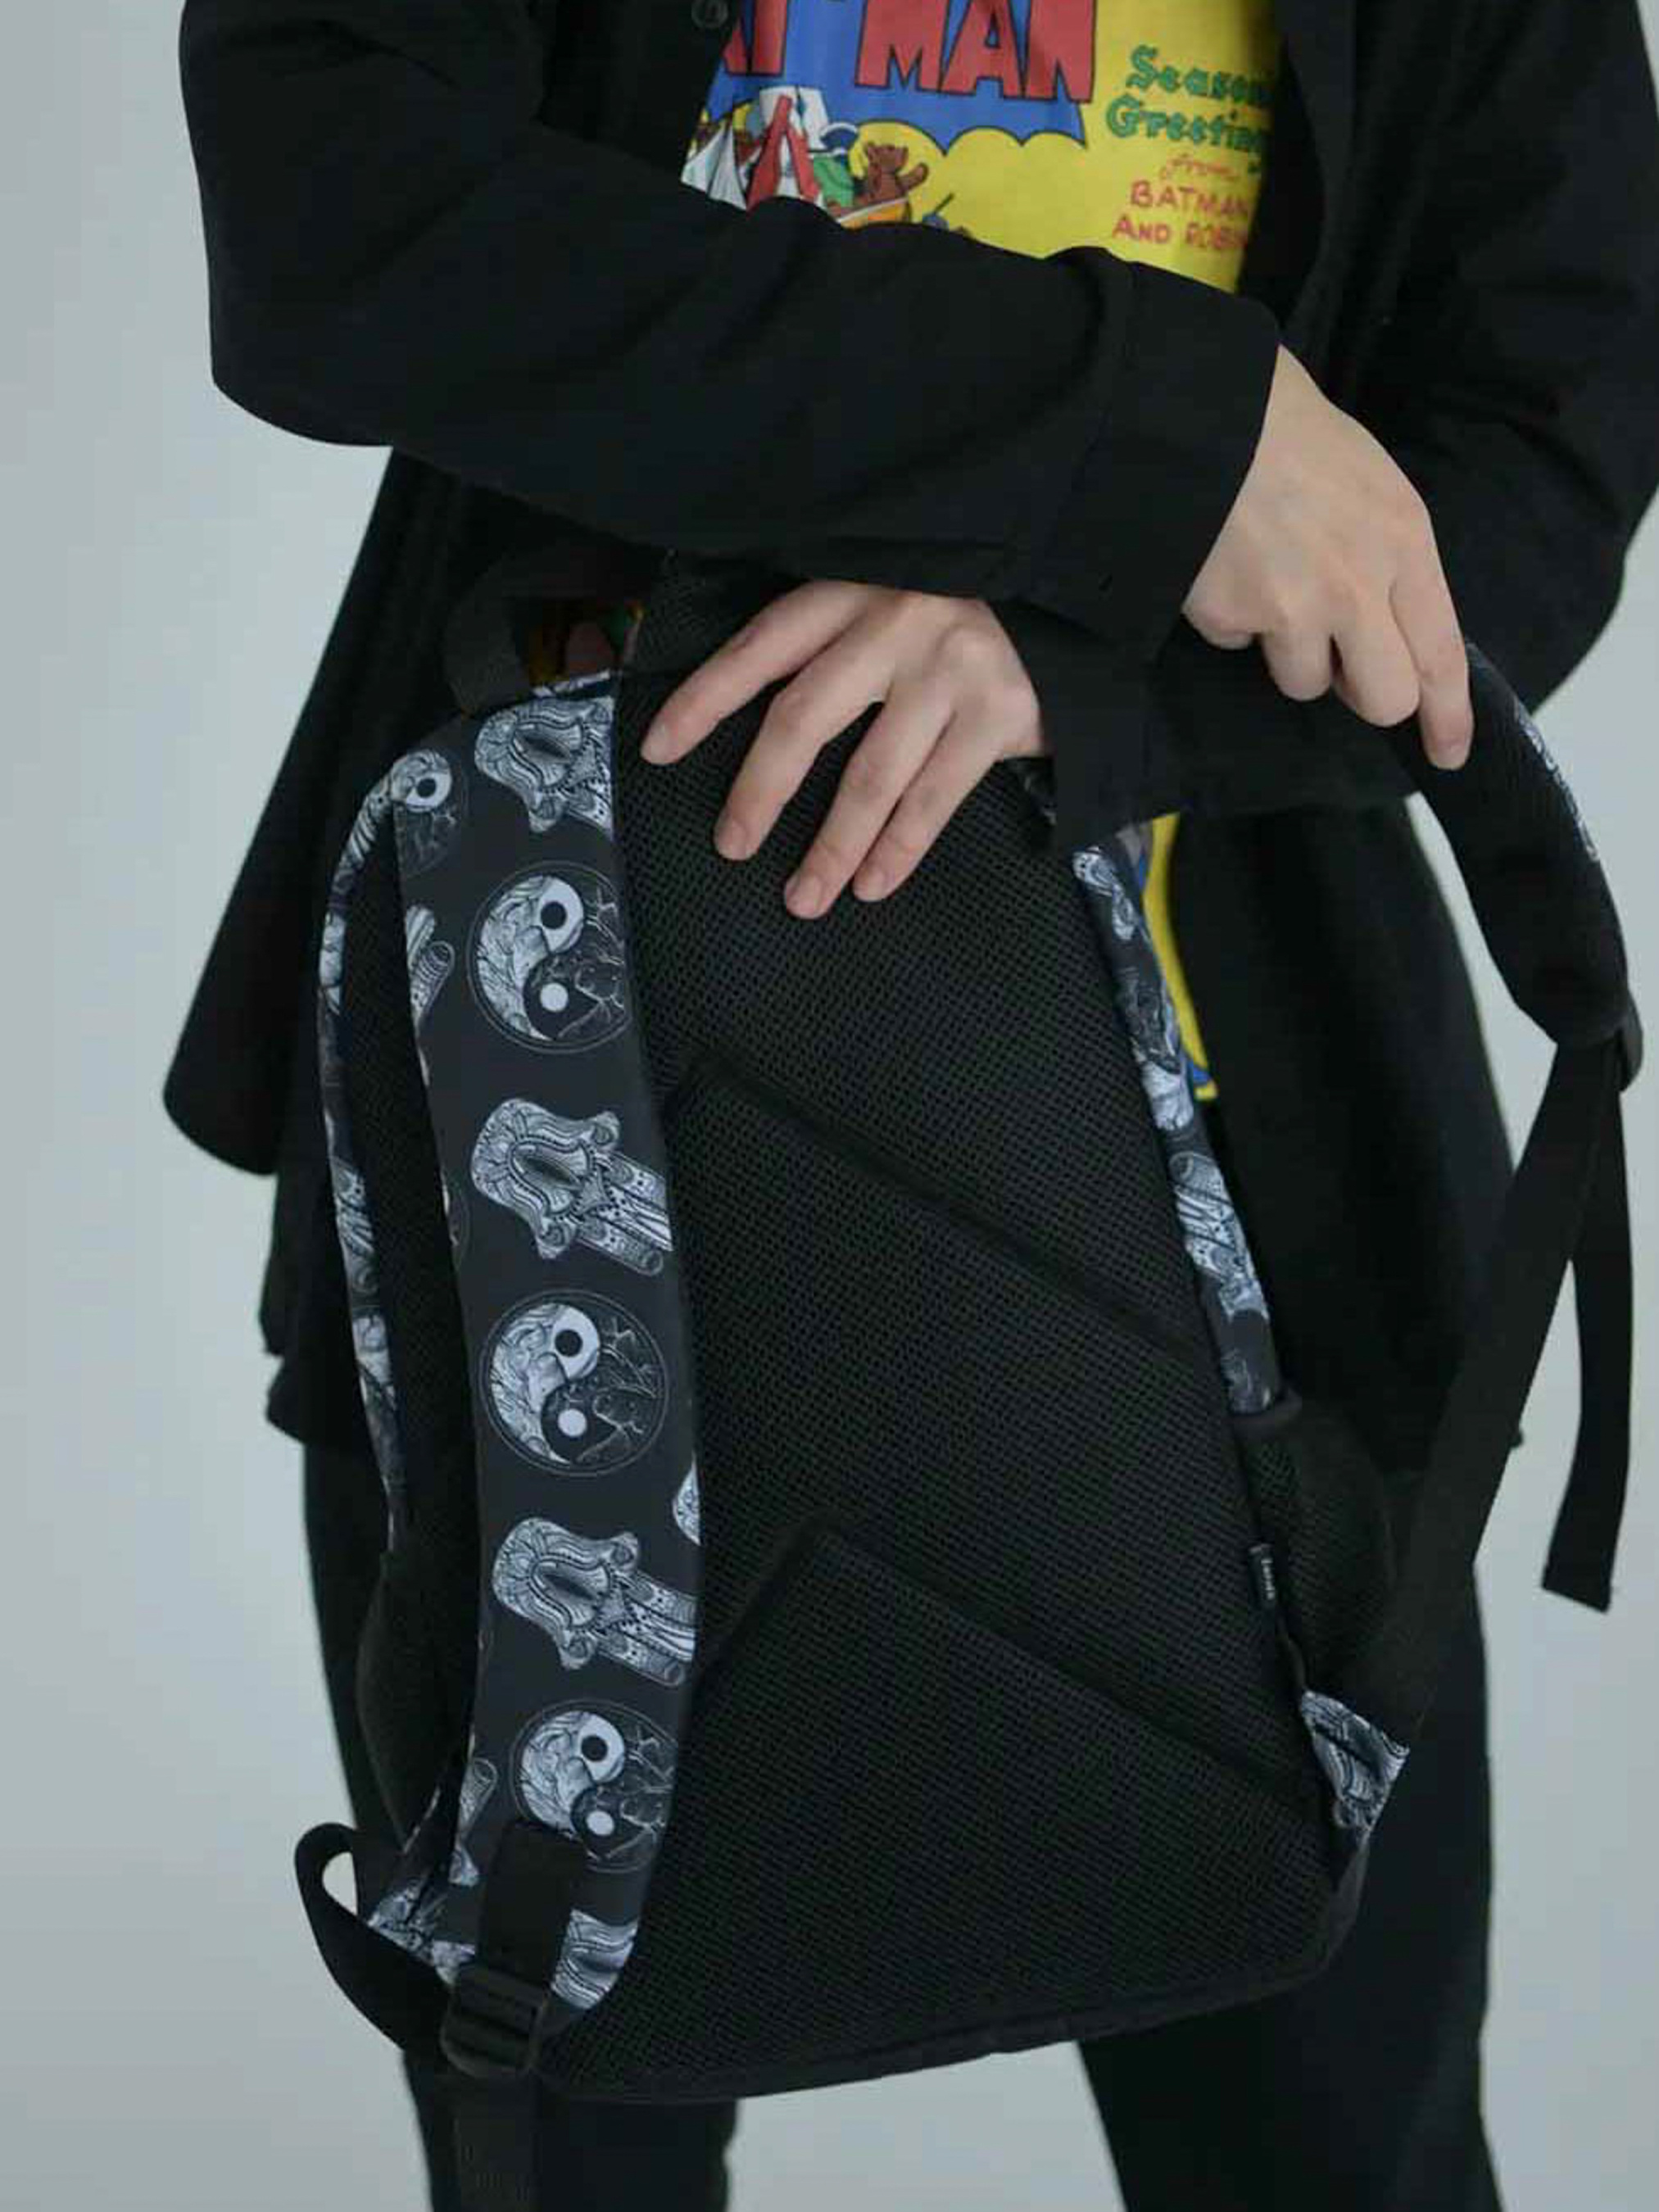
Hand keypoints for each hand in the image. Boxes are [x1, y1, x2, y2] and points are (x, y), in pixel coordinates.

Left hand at [637, 580, 1044, 917]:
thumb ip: (833, 644)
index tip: (656, 749)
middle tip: (731, 845)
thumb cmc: (963, 613)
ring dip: (831, 847)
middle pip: (803, 719)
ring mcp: (949, 668)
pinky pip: (934, 799)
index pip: (760, 649)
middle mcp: (894, 622)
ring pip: (870, 776)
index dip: (703, 700)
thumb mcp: (890, 601)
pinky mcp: (1000, 712)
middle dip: (758, 791)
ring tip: (802, 897)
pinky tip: (871, 885)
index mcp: (852, 591)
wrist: (1076, 597)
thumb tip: (754, 726)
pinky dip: (897, 850)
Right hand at [1183, 344, 1473, 768]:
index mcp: (1404, 541)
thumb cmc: (1286, 429)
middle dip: (1363, 695)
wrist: (1200, 410)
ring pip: (1305, 682)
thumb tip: (1384, 624)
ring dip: (1287, 649)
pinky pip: (1237, 645)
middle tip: (1342, 670)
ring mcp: (1294, 607)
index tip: (1448, 753)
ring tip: (1267, 582)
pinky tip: (1224, 564)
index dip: (1448, 715)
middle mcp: (1359, 585)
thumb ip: (1388, 555)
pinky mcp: (1233, 616)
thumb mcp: (1369, 482)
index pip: (1442, 654)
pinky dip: (1231, 617)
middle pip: (1383, 698)